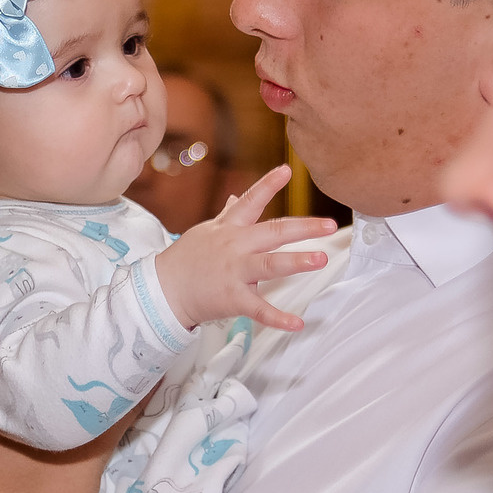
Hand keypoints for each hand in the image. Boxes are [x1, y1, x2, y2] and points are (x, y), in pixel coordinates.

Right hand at [150, 165, 333, 330]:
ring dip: (296, 262)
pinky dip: (278, 318)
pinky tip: (297, 323)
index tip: (287, 170)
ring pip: (270, 265)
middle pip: (272, 232)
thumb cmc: (187, 259)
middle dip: (303, 228)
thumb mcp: (206, 232)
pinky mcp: (232, 298)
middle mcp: (234, 247)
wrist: (163, 290)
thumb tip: (235, 196)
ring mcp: (234, 272)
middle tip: (329, 225)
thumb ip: (227, 214)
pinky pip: (258, 309)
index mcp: (229, 228)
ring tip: (320, 259)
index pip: (251, 201)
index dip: (268, 184)